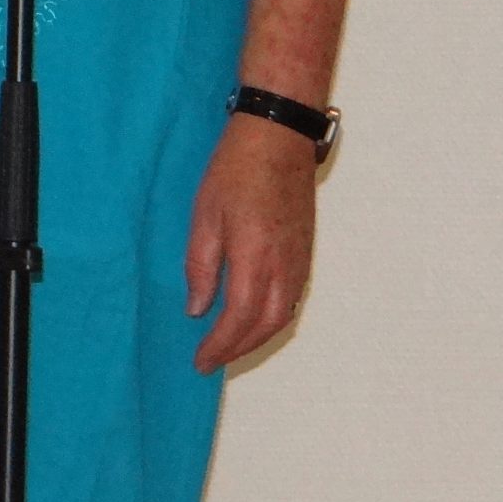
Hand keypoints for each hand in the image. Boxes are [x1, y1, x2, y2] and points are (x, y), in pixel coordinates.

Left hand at [184, 113, 319, 372]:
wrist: (278, 140)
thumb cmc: (235, 171)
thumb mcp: (204, 215)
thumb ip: (201, 266)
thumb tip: (197, 309)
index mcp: (255, 259)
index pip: (238, 319)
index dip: (219, 345)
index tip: (200, 361)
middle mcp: (284, 268)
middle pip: (265, 326)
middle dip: (238, 349)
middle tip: (211, 360)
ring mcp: (299, 262)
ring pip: (282, 317)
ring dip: (256, 338)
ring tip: (230, 346)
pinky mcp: (305, 252)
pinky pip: (292, 300)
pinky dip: (272, 319)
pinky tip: (254, 318)